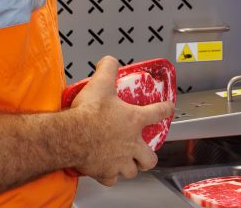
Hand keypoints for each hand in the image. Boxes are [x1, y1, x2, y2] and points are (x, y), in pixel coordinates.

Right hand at [69, 56, 174, 185]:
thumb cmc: (88, 113)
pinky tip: (106, 171)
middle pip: (150, 157)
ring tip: (126, 163)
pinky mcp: (105, 172)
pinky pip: (111, 179)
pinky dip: (110, 176)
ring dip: (131, 167)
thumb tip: (109, 61)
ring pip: (133, 171)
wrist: (71, 135)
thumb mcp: (100, 83)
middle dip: (149, 156)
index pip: (158, 113)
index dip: (166, 109)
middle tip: (144, 151)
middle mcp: (131, 144)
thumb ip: (108, 68)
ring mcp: (119, 160)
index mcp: (134, 120)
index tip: (168, 109)